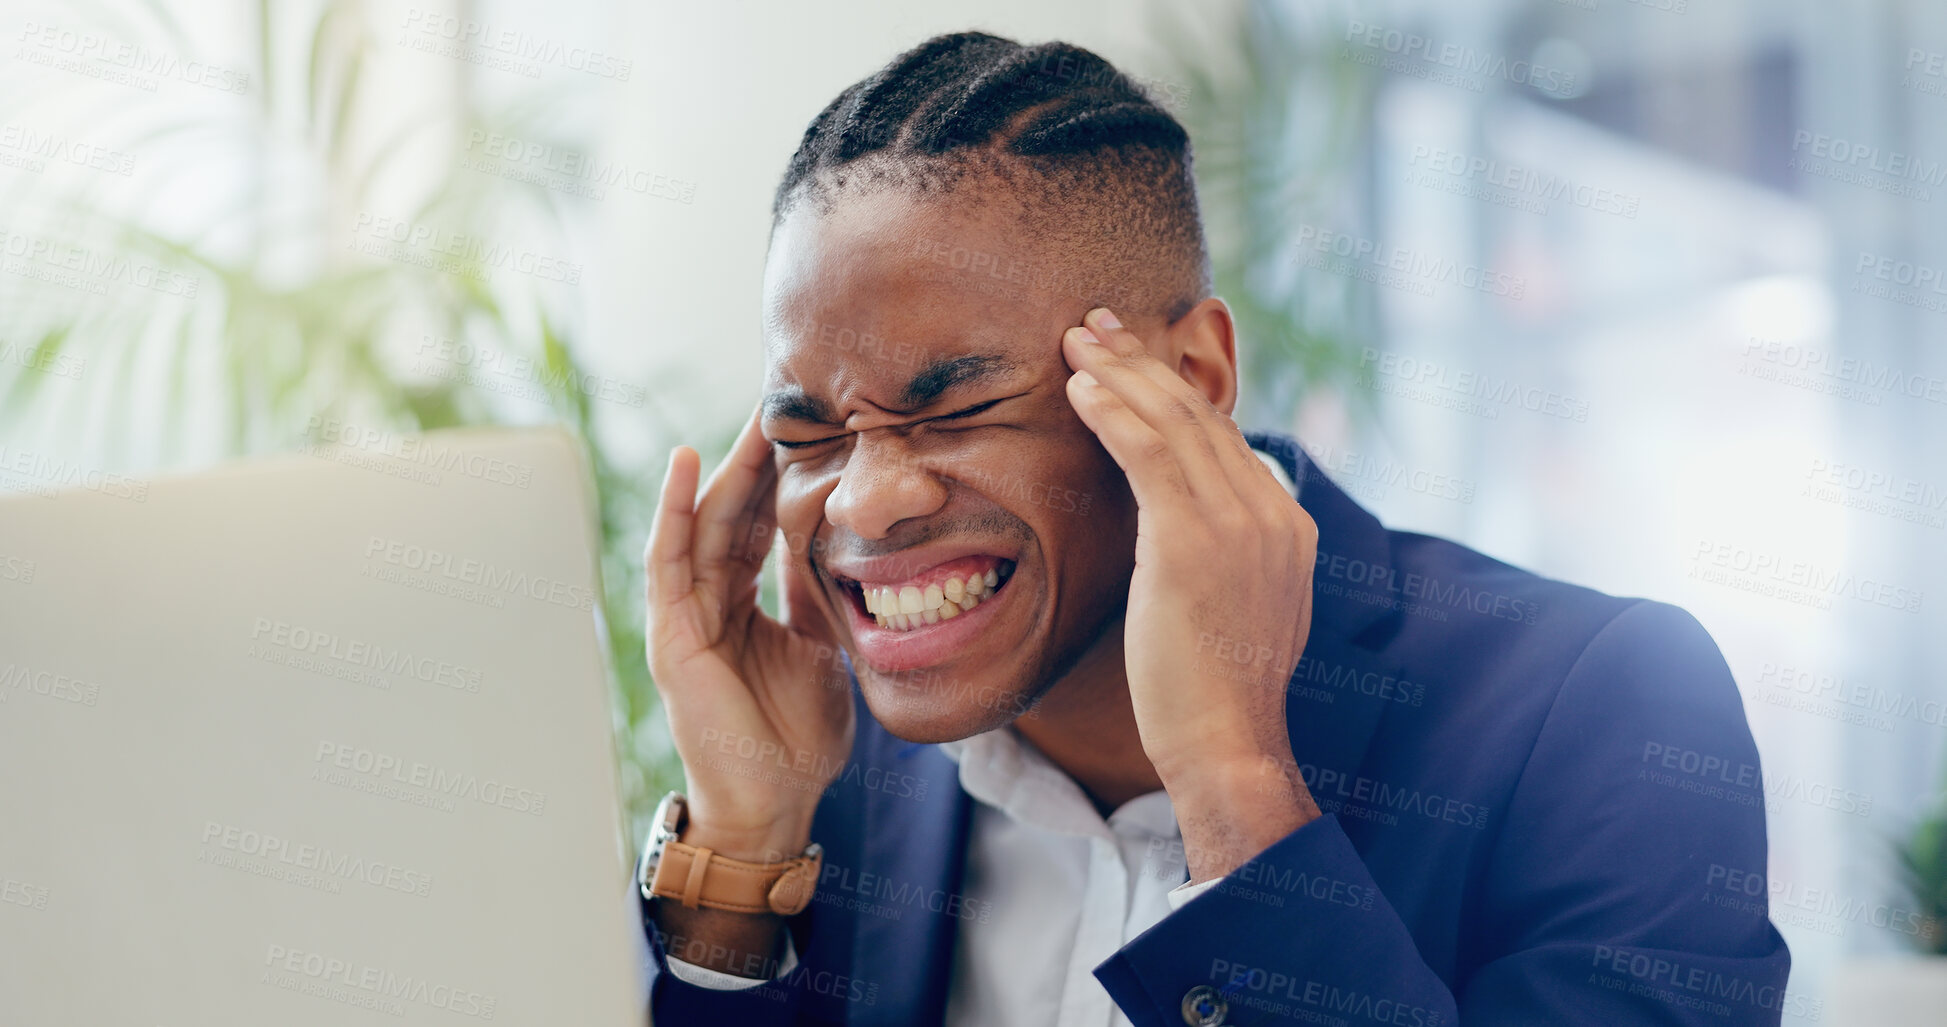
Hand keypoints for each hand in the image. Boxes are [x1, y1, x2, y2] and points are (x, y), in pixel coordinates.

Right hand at [645, 404, 855, 860]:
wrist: (776, 802)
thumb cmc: (796, 737)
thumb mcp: (819, 648)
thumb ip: (813, 597)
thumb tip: (836, 545)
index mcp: (741, 604)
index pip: (755, 524)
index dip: (777, 476)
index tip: (808, 426)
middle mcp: (707, 603)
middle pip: (728, 514)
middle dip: (754, 458)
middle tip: (783, 400)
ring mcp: (684, 618)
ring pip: (701, 525)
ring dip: (723, 469)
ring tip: (750, 418)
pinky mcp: (672, 636)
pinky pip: (669, 561)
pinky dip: (673, 509)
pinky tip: (687, 463)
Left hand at [1062, 306, 1320, 879]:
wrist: (1226, 742)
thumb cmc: (1212, 690)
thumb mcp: (1233, 608)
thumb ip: (1223, 557)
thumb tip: (1183, 534)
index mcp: (1287, 526)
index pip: (1226, 437)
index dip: (1174, 389)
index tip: (1132, 356)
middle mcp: (1272, 514)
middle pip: (1202, 414)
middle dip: (1143, 362)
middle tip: (1096, 323)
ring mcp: (1240, 525)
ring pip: (1176, 422)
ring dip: (1121, 373)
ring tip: (1077, 339)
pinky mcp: (1194, 541)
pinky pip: (1151, 456)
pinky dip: (1114, 414)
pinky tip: (1080, 389)